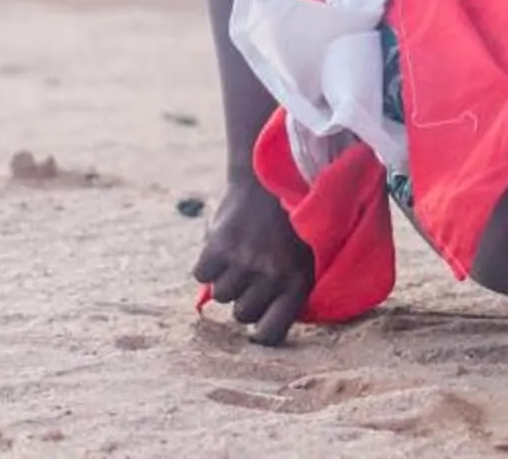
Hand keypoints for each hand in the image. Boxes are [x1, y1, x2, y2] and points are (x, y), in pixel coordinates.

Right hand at [193, 173, 315, 344]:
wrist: (270, 174)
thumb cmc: (292, 219)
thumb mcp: (306, 253)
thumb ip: (288, 288)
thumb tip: (263, 327)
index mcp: (298, 280)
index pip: (272, 333)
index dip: (262, 332)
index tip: (259, 325)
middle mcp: (271, 275)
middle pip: (242, 314)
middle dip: (244, 298)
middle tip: (251, 274)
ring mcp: (244, 261)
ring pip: (221, 295)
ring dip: (226, 279)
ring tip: (240, 255)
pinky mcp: (219, 246)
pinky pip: (202, 275)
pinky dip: (208, 264)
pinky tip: (223, 247)